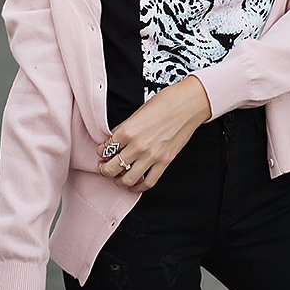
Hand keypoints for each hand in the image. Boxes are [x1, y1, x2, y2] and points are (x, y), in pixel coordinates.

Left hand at [97, 74, 210, 191]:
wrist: (189, 104)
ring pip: (127, 180)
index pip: (105, 149)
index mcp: (127, 130)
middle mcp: (137, 146)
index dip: (101, 152)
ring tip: (118, 177)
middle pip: (111, 168)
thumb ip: (125, 129)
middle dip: (104, 170)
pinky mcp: (164, 162)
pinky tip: (134, 184)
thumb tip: (115, 140)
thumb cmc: (165, 102)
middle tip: (104, 167)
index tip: (103, 152)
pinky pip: (148, 182)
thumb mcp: (137, 112)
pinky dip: (138, 187)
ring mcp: (152, 156)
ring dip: (118, 181)